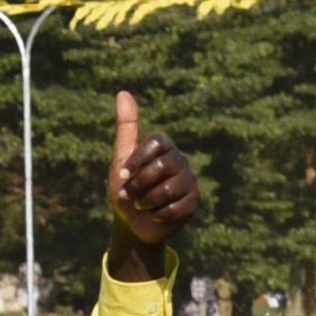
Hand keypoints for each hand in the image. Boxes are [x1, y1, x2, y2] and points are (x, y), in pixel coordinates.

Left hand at [107, 92, 199, 249]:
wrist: (132, 223)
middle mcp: (180, 159)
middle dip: (139, 184)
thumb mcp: (121, 158)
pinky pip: (176, 207)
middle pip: (161, 166)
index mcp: (164, 146)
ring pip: (168, 189)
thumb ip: (126, 127)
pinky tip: (157, 214)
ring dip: (147, 202)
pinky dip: (159, 214)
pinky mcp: (194, 202)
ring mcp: (190, 180)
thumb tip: (123, 92)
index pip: (154, 144)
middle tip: (132, 195)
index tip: (123, 175)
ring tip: (143, 205)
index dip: (136, 161)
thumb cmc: (125, 188)